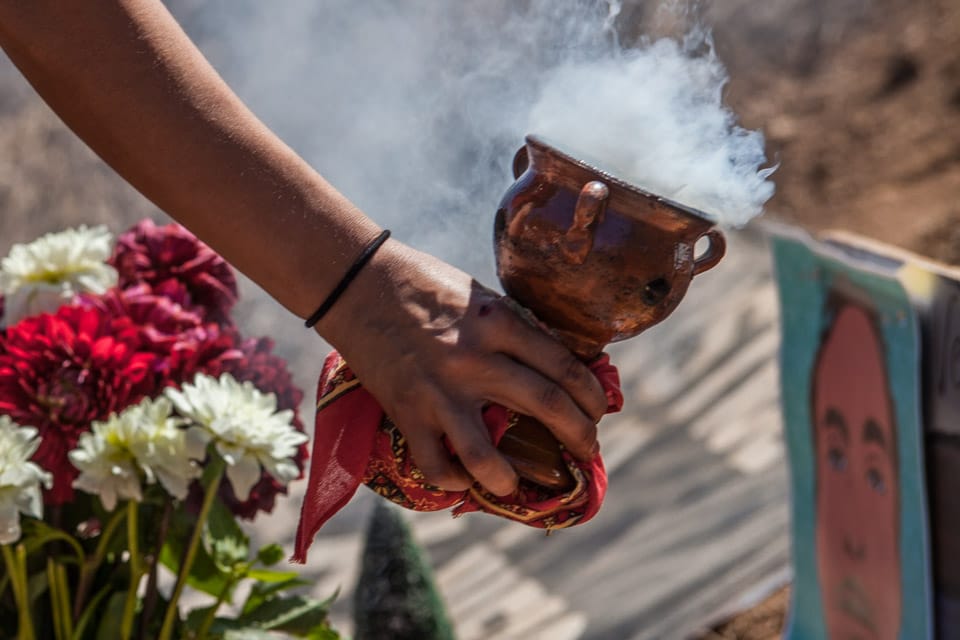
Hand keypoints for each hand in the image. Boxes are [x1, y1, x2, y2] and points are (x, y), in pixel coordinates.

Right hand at [317, 238, 607, 496]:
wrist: (356, 284)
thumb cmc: (424, 283)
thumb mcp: (480, 295)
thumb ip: (514, 327)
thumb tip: (553, 361)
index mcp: (499, 323)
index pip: (563, 367)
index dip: (591, 396)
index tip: (599, 411)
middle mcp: (475, 359)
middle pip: (546, 406)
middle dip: (579, 435)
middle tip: (588, 448)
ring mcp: (439, 391)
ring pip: (486, 454)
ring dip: (511, 478)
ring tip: (519, 486)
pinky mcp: (406, 412)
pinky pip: (435, 464)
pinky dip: (453, 481)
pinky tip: (464, 481)